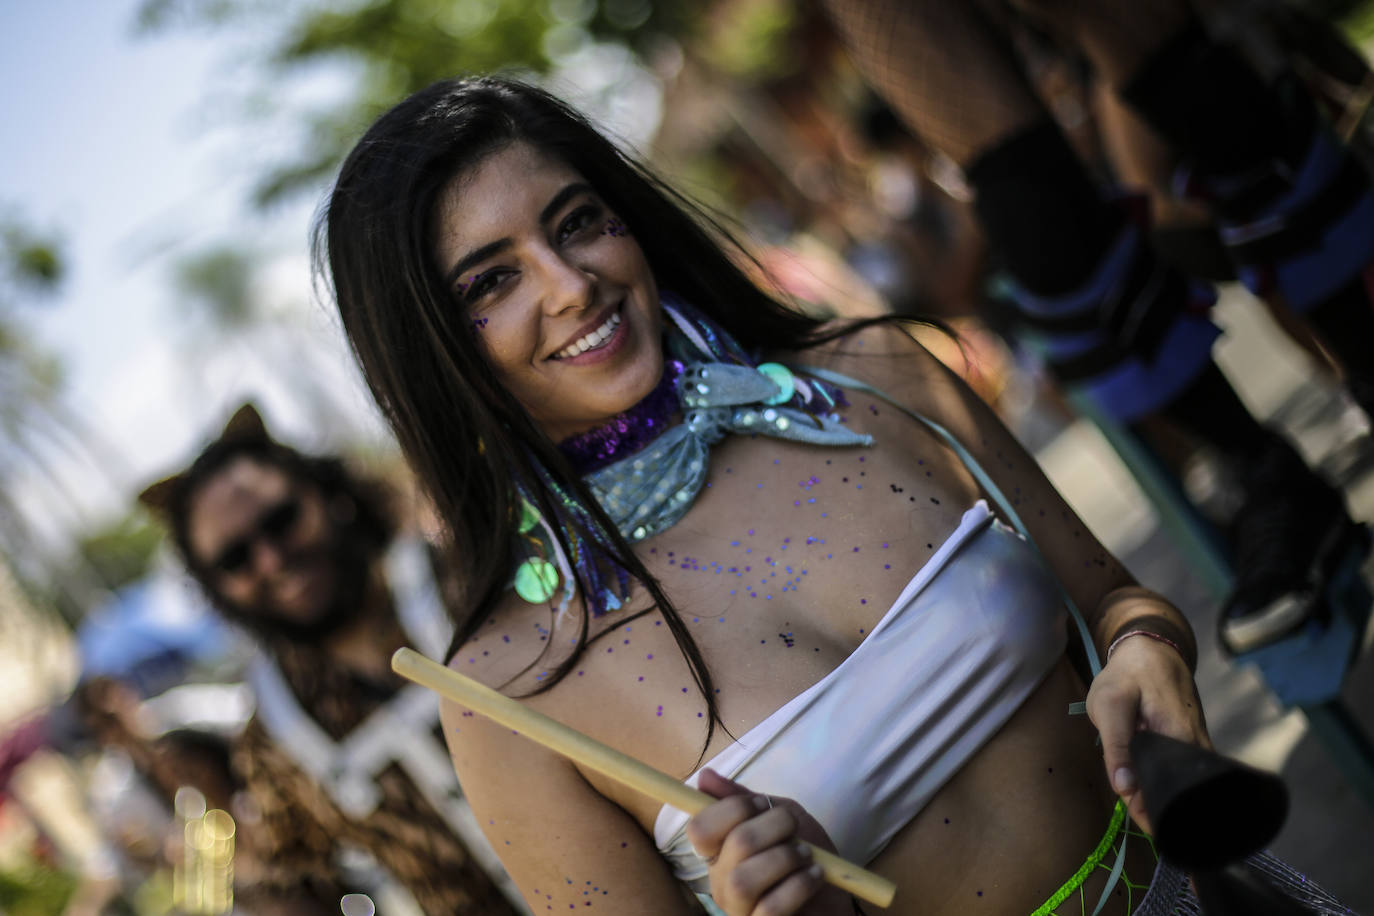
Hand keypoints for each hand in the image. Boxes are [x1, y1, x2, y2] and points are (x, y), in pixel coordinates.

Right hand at [686, 768, 852, 915]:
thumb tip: (705, 776)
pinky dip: (798, 885)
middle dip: (773, 827)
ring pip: (743, 880)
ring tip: (806, 856)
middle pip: (733, 845)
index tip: (762, 805)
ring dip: (784, 858)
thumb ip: (745, 800)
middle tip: (794, 832)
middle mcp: (721, 883)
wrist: (836, 898)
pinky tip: (815, 876)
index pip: (699, 828)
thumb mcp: (781, 818)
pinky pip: (769, 908)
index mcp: (720, 853)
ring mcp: (739, 910)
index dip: (732, 808)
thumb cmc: (806, 858)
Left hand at [1086, 636, 1210, 832]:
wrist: (1151, 648)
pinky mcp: (1191, 741)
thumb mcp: (1110, 704)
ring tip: (1144, 808)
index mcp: (1181, 740)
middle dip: (1162, 809)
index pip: (1175, 792)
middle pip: (1183, 791)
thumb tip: (1125, 789)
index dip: (1158, 813)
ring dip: (1163, 795)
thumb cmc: (1128, 674)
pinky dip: (1166, 780)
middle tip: (1141, 819)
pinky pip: (1182, 770)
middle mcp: (1198, 747)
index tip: (1145, 826)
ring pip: (1183, 781)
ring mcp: (1197, 744)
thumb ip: (1117, 747)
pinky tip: (1150, 787)